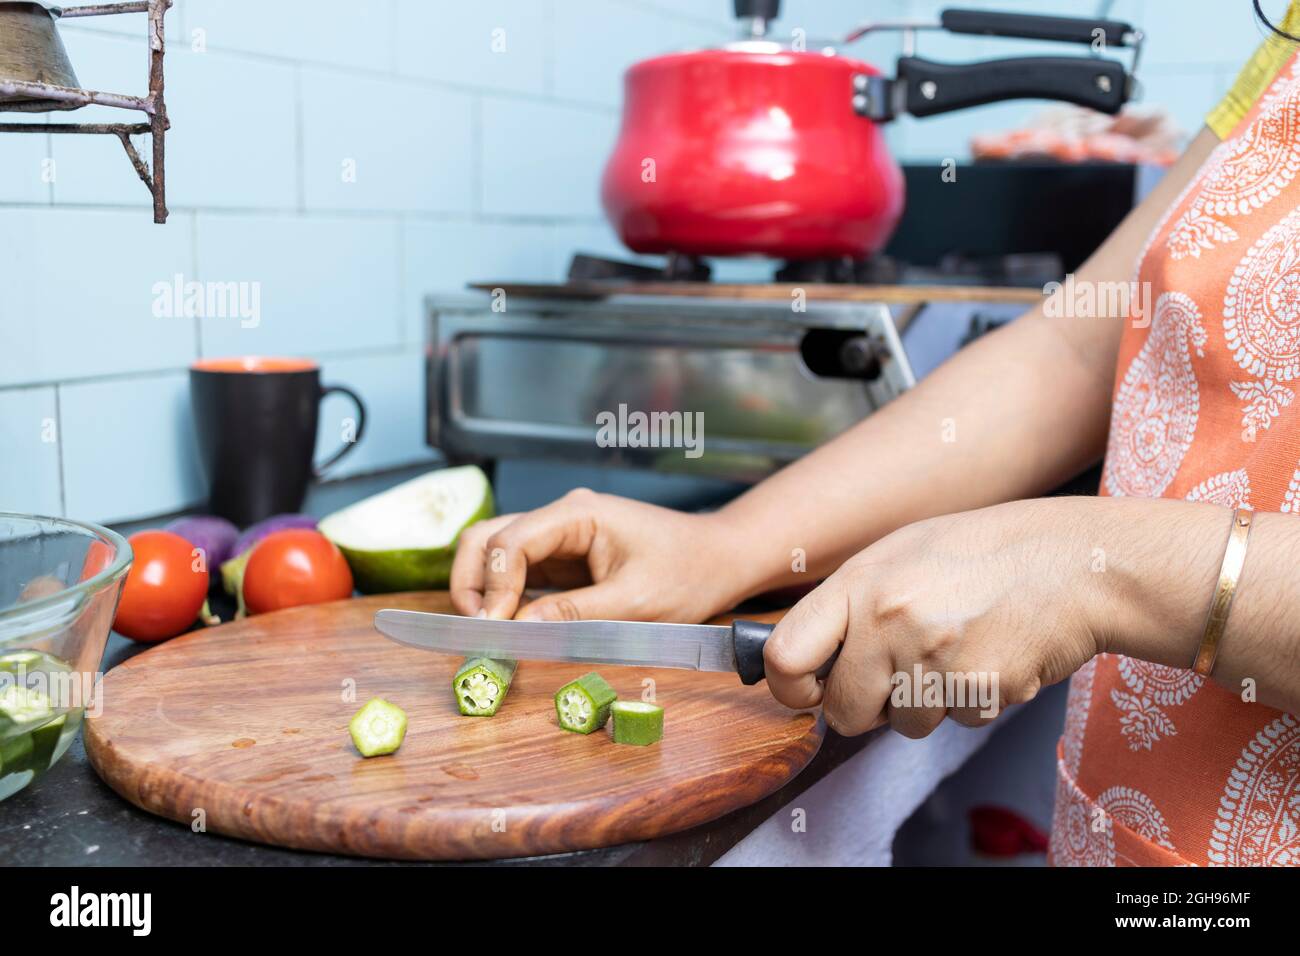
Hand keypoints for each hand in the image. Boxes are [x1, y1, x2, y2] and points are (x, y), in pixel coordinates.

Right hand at [449, 489, 749, 622]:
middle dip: (473, 582)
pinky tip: (511, 626)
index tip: (495, 627)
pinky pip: (518, 571)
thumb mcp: (635, 604)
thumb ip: (574, 615)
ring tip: (492, 631)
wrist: (720, 561)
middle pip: (488, 537)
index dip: (493, 585)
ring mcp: (560, 536)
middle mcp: (561, 517)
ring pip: (495, 552)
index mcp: (579, 513)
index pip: (510, 540)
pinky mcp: (564, 559)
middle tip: (482, 630)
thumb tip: (518, 630)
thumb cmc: (689, 574)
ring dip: (483, 588)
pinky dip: (504, 597)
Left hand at [763, 498, 1110, 737]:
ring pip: (904, 725)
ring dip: (927, 703)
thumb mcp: (899, 555)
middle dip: (869, 707)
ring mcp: (935, 656)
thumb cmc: (982, 555)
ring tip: (957, 650)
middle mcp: (889, 619)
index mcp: (860, 582)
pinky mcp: (980, 687)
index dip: (789, 688)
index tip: (808, 691)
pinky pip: (957, 722)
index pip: (785, 655)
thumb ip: (850, 604)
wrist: (1071, 562)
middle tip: (902, 673)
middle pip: (844, 712)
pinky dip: (972, 701)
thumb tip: (808, 659)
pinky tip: (988, 655)